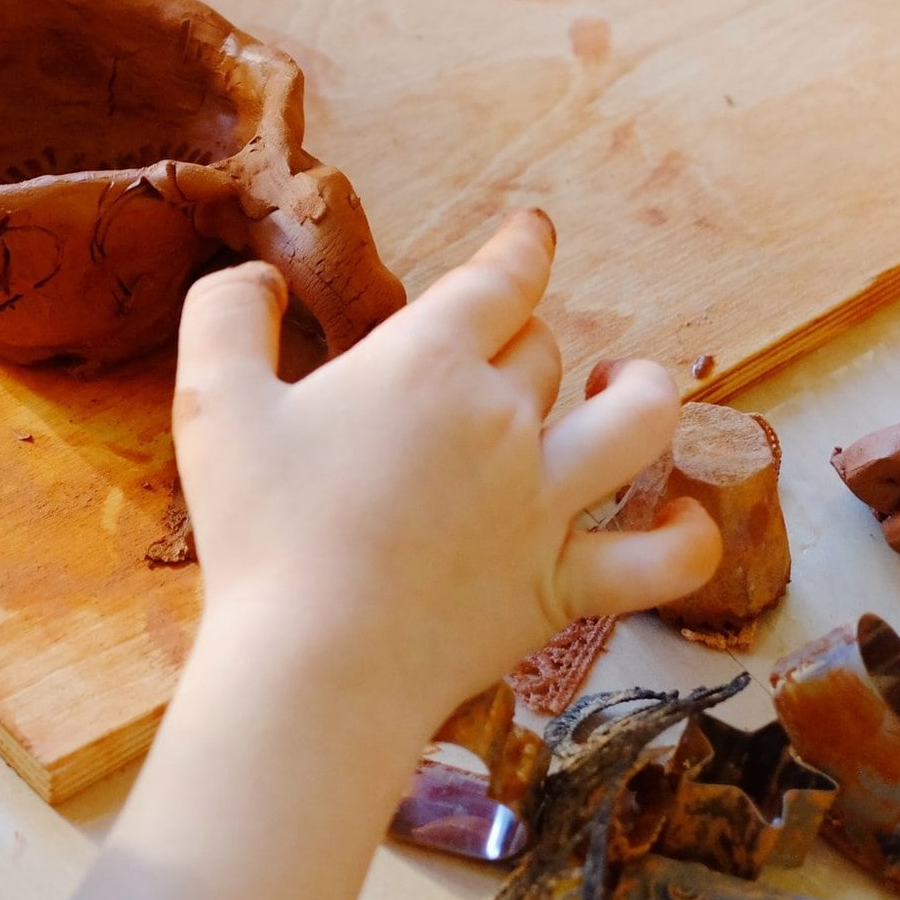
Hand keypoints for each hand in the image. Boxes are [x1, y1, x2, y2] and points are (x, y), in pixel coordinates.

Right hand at [170, 210, 720, 734]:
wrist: (313, 667)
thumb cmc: (260, 534)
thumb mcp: (212, 404)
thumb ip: (225, 317)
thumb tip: (255, 276)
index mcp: (425, 364)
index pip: (498, 281)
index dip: (521, 248)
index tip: (533, 233)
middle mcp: (502, 420)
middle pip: (541, 350)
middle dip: (522, 341)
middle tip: (491, 358)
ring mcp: (544, 504)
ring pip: (638, 422)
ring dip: (642, 393)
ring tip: (625, 388)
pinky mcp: (562, 586)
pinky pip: (662, 559)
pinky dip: (687, 536)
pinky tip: (685, 519)